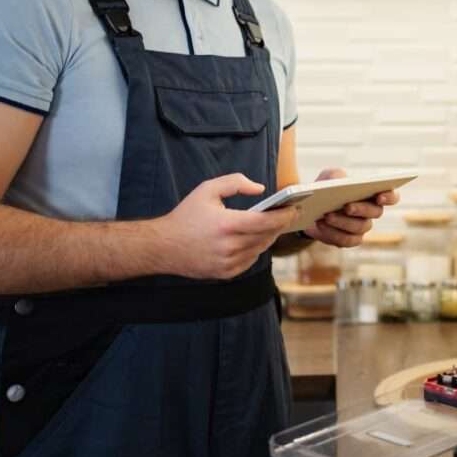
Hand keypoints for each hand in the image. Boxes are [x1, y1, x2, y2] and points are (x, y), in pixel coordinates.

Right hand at [158, 173, 298, 278]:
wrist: (162, 246)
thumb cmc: (186, 216)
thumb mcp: (208, 189)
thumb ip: (235, 182)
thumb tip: (260, 189)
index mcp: (227, 225)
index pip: (266, 222)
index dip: (284, 215)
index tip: (294, 208)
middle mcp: (229, 247)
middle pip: (267, 236)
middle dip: (280, 224)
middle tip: (289, 214)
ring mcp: (228, 263)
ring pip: (260, 249)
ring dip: (269, 236)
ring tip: (275, 224)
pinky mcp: (225, 273)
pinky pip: (250, 260)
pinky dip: (256, 249)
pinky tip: (256, 238)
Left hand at [303, 167, 398, 247]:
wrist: (312, 208)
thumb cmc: (327, 189)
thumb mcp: (329, 176)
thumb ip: (335, 175)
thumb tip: (337, 181)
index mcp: (374, 193)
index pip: (392, 196)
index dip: (390, 197)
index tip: (380, 196)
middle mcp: (372, 211)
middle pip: (376, 212)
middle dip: (361, 209)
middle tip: (347, 206)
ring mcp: (362, 227)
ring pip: (360, 227)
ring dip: (342, 221)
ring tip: (327, 215)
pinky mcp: (350, 240)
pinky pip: (346, 240)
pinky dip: (333, 233)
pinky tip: (321, 224)